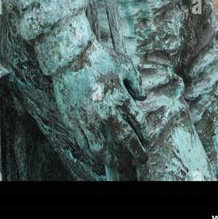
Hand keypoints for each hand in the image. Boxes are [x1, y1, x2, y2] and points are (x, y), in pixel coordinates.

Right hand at [52, 40, 148, 169]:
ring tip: (116, 162)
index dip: (145, 135)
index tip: (147, 142)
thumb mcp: (124, 64)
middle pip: (125, 139)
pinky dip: (90, 150)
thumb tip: (142, 97)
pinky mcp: (72, 120)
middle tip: (142, 159)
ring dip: (111, 158)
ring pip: (101, 148)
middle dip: (136, 152)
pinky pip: (83, 142)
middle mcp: (106, 112)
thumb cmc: (99, 57)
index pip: (138, 124)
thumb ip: (136, 82)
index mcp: (121, 99)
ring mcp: (88, 119)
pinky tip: (95, 151)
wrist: (71, 56)